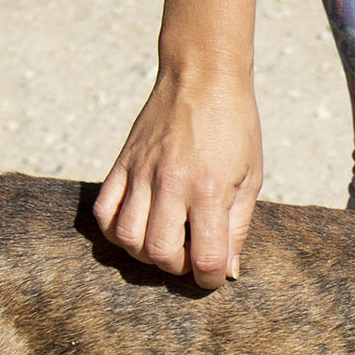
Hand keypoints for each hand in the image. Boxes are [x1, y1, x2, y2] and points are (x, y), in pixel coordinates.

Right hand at [91, 65, 262, 286]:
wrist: (203, 75)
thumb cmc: (235, 126)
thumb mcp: (250, 178)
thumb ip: (237, 227)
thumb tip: (227, 271)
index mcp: (209, 189)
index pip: (204, 258)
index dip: (210, 279)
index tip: (214, 275)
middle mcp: (171, 184)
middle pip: (160, 253)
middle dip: (177, 267)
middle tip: (189, 254)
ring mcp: (142, 173)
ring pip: (127, 238)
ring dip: (144, 253)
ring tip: (163, 242)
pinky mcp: (122, 163)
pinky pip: (104, 211)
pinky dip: (114, 230)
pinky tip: (135, 227)